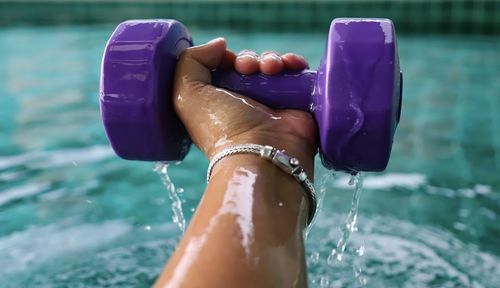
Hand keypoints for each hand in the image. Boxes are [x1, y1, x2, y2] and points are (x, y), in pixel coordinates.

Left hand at [173, 38, 317, 170]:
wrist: (261, 152)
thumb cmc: (221, 127)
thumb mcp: (187, 93)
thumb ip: (190, 61)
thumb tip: (220, 44)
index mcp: (219, 100)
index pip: (224, 68)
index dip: (227, 58)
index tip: (230, 63)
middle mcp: (245, 101)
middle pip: (249, 64)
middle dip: (249, 60)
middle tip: (248, 70)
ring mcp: (272, 102)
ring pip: (273, 66)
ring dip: (271, 60)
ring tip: (271, 70)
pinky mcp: (296, 103)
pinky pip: (296, 74)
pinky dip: (294, 63)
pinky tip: (291, 65)